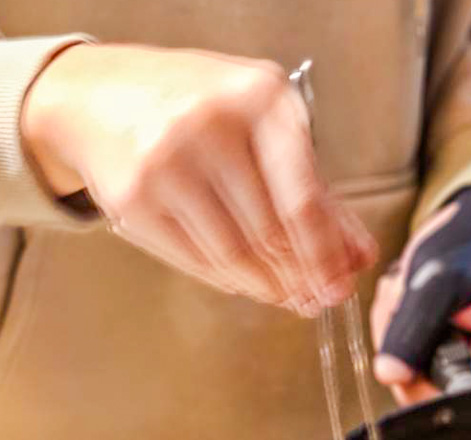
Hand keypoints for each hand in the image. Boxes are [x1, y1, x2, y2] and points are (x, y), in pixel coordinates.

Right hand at [21, 44, 376, 316]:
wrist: (99, 93)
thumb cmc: (202, 111)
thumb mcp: (266, 130)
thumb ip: (317, 193)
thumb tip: (357, 259)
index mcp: (260, 98)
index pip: (303, 200)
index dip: (324, 255)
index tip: (339, 287)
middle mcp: (211, 123)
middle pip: (271, 233)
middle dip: (301, 277)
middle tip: (315, 300)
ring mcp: (166, 160)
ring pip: (235, 255)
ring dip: (267, 286)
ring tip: (285, 295)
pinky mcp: (132, 197)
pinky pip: (196, 260)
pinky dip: (229, 280)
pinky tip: (246, 283)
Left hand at [371, 188, 470, 404]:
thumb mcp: (437, 280)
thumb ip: (414, 330)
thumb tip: (392, 374)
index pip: (452, 399)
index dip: (415, 375)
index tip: (409, 326)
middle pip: (427, 392)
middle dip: (400, 344)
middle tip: (405, 297)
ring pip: (412, 377)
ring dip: (395, 332)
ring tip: (408, 292)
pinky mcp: (454, 360)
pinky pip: (412, 363)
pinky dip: (399, 331)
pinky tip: (409, 302)